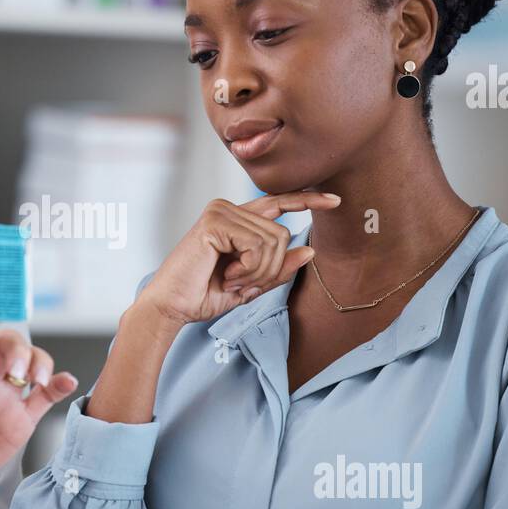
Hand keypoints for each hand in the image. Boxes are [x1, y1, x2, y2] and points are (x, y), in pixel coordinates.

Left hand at [0, 322, 78, 508]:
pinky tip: (67, 381)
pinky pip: (45, 398)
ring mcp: (5, 398)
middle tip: (16, 370)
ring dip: (39, 364)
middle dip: (16, 350)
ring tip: (38, 382)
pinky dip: (59, 386)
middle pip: (7, 347)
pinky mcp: (21, 420)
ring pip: (30, 365)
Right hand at [136, 191, 340, 326]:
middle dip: (270, 268)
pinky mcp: (215, 222)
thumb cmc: (203, 295)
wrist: (172, 307)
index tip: (335, 201)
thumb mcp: (251, 284)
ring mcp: (221, 211)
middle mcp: (228, 208)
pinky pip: (257, 245)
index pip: (278, 203)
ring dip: (259, 272)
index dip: (307, 201)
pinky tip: (228, 276)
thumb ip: (279, 268)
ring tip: (233, 281)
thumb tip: (310, 251)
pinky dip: (249, 269)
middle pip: (282, 234)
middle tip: (243, 284)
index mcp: (235, 218)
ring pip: (274, 241)